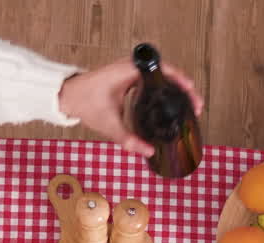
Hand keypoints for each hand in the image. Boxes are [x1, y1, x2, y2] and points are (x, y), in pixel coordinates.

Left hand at [58, 60, 204, 157]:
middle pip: (167, 73)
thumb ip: (129, 140)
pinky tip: (172, 103)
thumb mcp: (109, 125)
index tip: (191, 92)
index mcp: (129, 71)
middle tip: (196, 105)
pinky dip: (165, 89)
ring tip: (189, 105)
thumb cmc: (85, 103)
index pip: (163, 70)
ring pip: (161, 76)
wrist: (68, 95)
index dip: (181, 80)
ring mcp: (131, 72)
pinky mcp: (130, 78)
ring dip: (176, 88)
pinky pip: (153, 80)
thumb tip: (149, 152)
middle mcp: (132, 67)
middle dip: (184, 87)